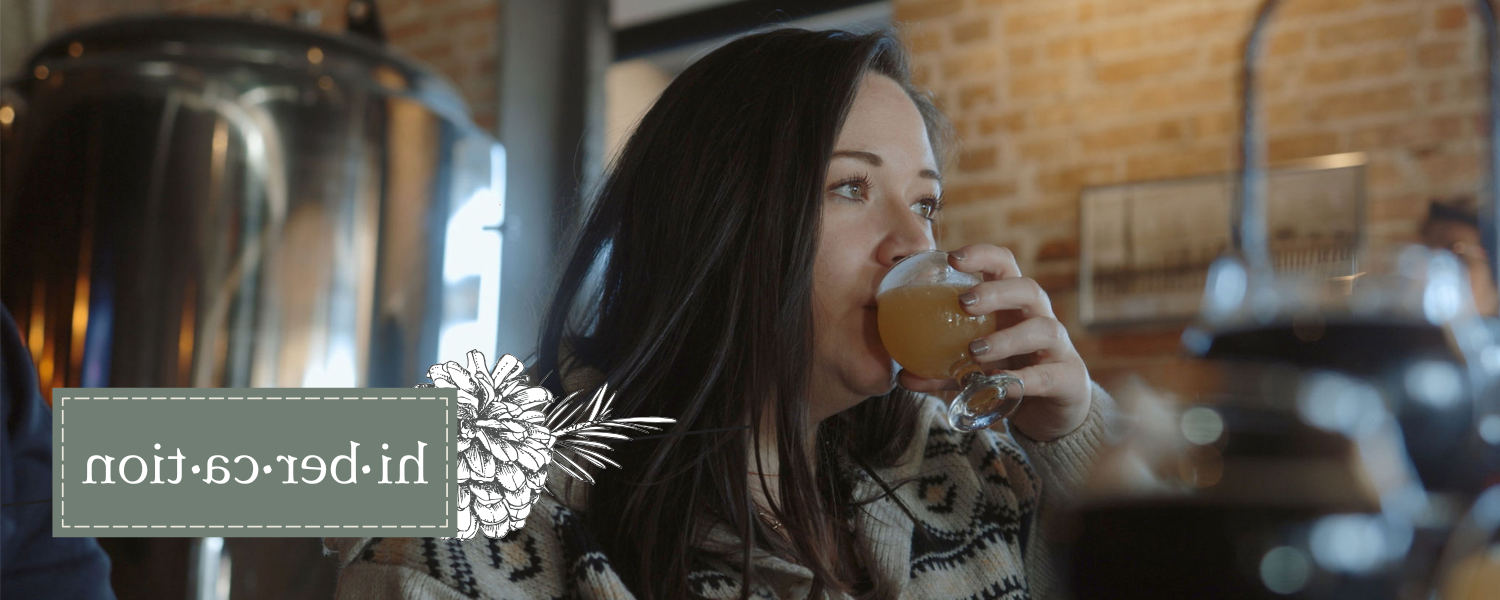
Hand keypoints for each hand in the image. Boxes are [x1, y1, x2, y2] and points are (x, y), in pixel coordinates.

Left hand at [896, 244, 1091, 440]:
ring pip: (1042, 329)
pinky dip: (1023, 379)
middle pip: (1026, 289)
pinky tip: (1001, 385)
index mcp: (1013, 304)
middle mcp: (1038, 317)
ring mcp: (1057, 347)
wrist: (1051, 411)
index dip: (981, 255)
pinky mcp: (1067, 378)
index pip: (1003, 266)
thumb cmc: (1009, 374)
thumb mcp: (973, 368)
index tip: (951, 258)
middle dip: (996, 291)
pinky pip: (1047, 375)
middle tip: (963, 302)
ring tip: (976, 350)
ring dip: (1007, 338)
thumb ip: (940, 369)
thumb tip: (901, 375)